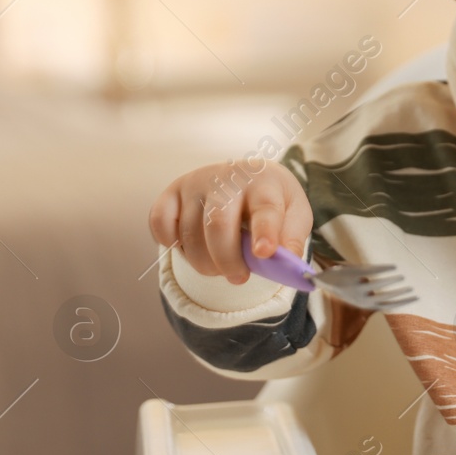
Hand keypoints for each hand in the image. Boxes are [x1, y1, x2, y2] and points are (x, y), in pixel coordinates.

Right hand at [148, 161, 311, 284]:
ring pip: (189, 234)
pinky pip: (160, 224)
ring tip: (221, 266)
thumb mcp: (295, 216)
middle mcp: (227, 178)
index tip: (264, 253)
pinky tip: (192, 248)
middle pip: (218, 225)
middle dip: (227, 261)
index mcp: (264, 182)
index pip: (265, 207)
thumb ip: (292, 238)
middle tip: (239, 278)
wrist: (249, 176)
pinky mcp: (172, 192)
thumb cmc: (275, 202)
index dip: (265, 232)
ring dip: (204, 263)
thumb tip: (287, 262)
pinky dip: (171, 245)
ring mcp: (196, 183)